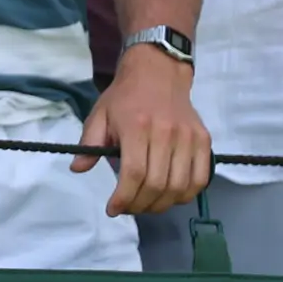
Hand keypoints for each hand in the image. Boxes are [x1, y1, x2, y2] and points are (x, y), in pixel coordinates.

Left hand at [77, 49, 211, 216]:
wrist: (158, 72)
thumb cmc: (125, 97)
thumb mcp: (99, 115)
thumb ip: (89, 143)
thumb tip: (78, 168)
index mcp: (136, 126)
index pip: (134, 173)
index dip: (124, 197)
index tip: (112, 209)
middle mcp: (166, 133)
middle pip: (158, 184)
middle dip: (140, 204)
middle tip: (128, 209)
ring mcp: (188, 137)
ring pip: (180, 186)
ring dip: (162, 204)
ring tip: (146, 205)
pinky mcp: (204, 140)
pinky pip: (200, 178)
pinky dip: (186, 194)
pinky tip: (170, 197)